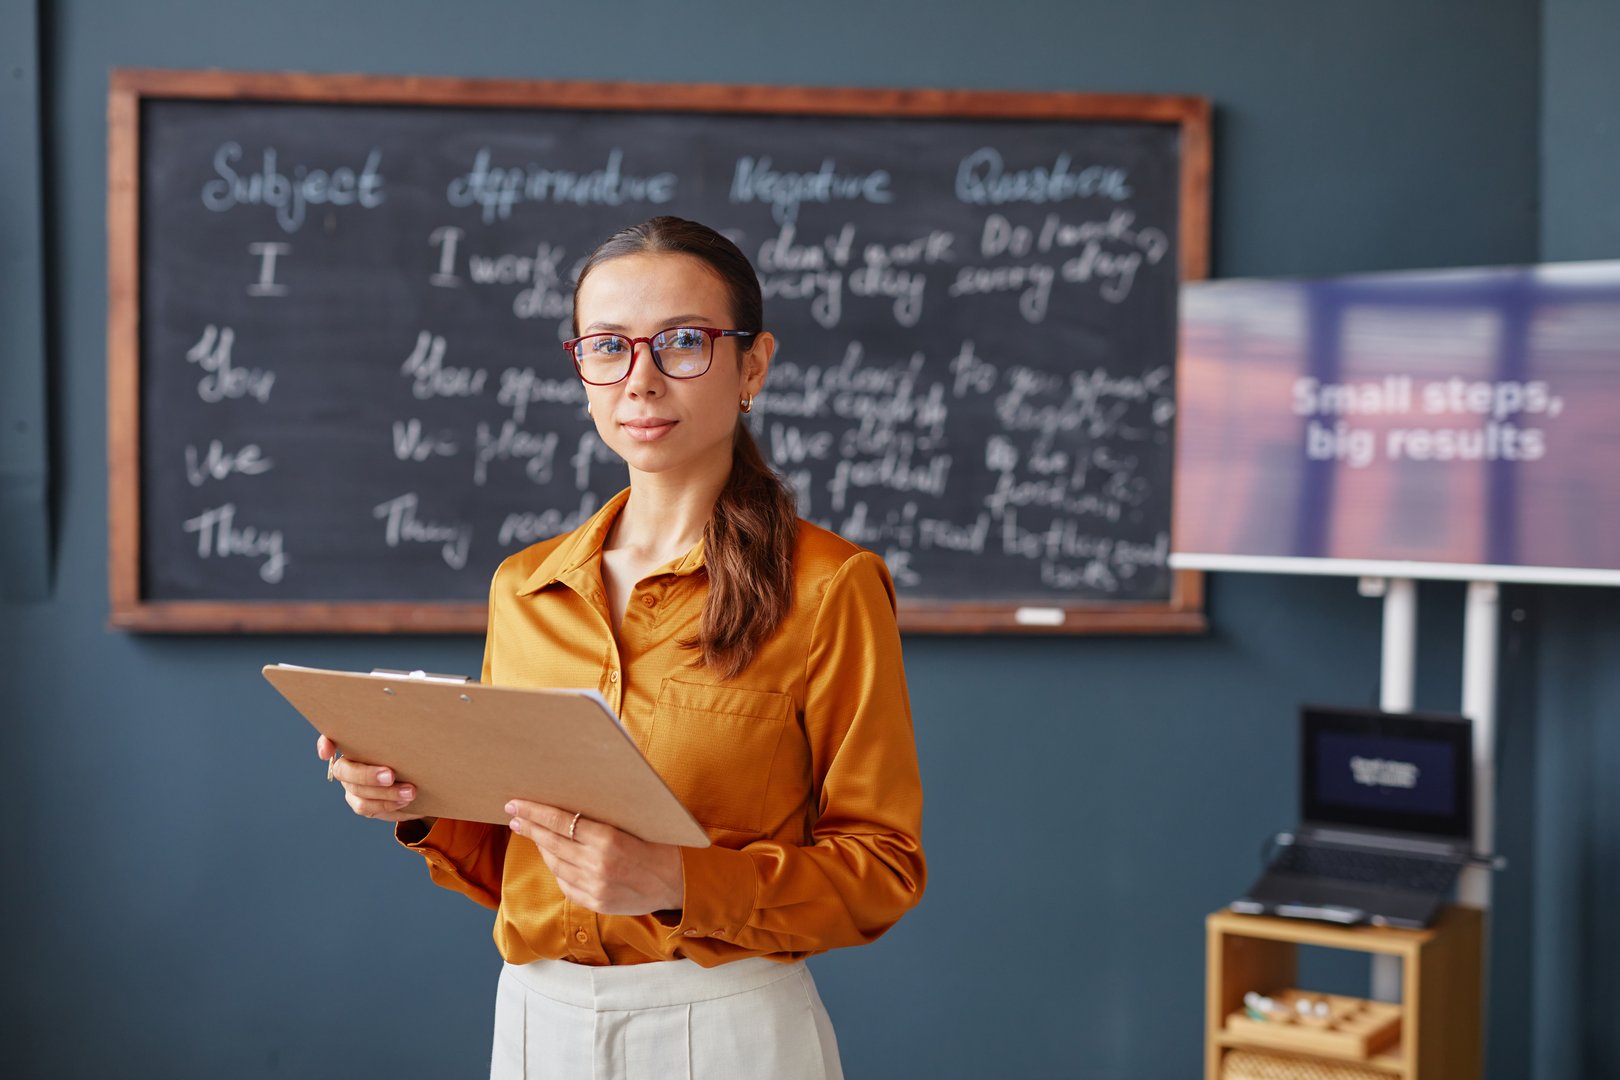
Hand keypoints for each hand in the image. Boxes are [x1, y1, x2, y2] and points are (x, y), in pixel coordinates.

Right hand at [317, 734, 425, 822]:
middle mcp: (347, 767)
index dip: (325, 745)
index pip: (329, 740)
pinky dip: (390, 806)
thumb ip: (397, 728)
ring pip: (360, 795)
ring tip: (410, 792)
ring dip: (386, 795)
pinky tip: (406, 803)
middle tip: (391, 776)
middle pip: (346, 773)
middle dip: (368, 776)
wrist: (416, 774)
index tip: (327, 752)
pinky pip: (371, 809)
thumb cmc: (405, 749)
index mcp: (353, 745)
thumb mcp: (403, 737)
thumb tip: (408, 709)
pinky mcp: (364, 804)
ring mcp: (352, 788)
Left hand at [506, 800, 683, 915]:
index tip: (516, 804)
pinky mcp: (595, 903)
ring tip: (529, 832)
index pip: (560, 821)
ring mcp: (595, 887)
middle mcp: (598, 865)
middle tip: (514, 814)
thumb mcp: (636, 821)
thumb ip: (603, 815)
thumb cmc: (660, 844)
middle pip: (552, 842)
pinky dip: (556, 867)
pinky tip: (551, 855)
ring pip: (555, 863)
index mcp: (609, 840)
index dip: (535, 812)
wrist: (679, 882)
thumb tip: (571, 797)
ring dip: (540, 846)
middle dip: (529, 826)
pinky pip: (565, 883)